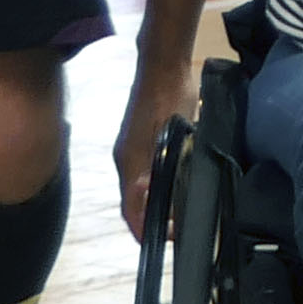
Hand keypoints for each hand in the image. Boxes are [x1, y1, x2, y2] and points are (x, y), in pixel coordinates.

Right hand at [113, 46, 202, 235]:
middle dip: (150, 219)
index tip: (165, 240)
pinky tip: (174, 183)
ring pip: (137, 186)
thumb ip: (160, 168)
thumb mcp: (172, 135)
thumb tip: (152, 199)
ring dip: (153, 202)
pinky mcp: (138, 138)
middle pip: (132, 201)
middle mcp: (124, 159)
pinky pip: (142, 171)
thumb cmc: (170, 97)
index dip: (144, 229)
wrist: (163, 63)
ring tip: (178, 211)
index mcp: (129, 162)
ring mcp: (129, 148)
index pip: (130, 209)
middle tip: (177, 229)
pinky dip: (155, 185)